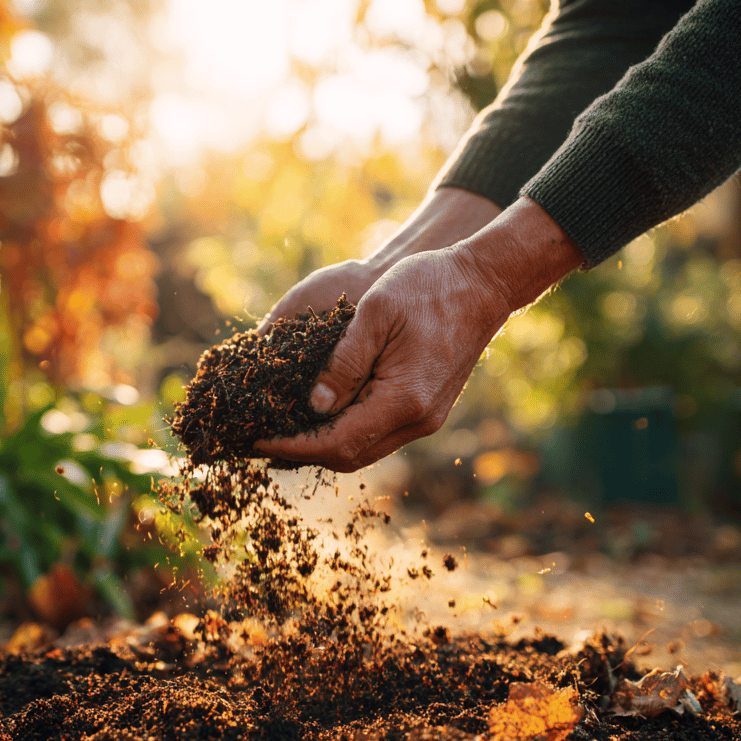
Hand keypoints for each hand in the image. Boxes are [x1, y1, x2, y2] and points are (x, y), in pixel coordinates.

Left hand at [254, 199, 583, 471]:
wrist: (483, 283)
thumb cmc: (427, 286)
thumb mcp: (375, 313)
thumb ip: (343, 363)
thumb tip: (313, 407)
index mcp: (404, 399)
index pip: (337, 442)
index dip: (293, 447)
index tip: (258, 442)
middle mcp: (418, 420)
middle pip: (350, 456)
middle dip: (303, 453)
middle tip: (262, 441)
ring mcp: (427, 419)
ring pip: (365, 450)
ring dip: (324, 445)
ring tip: (283, 432)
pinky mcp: (428, 410)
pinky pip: (379, 433)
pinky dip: (347, 432)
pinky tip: (320, 417)